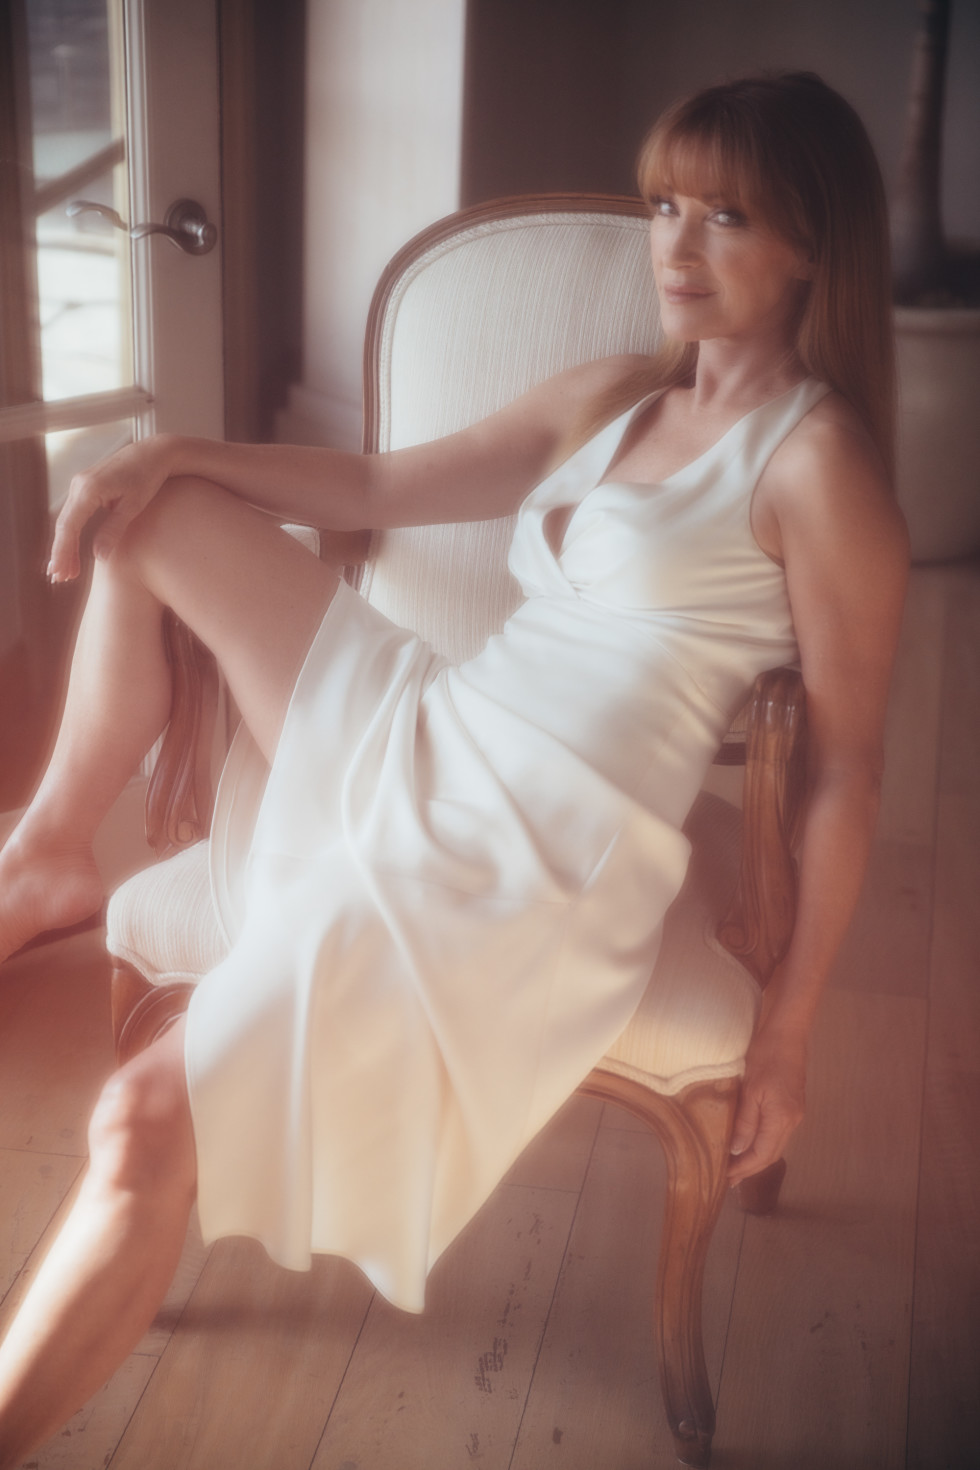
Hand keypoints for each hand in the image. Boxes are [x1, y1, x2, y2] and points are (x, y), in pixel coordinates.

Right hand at [47, 434, 179, 582]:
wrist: (153, 452)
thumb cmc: (148, 478)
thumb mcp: (134, 506)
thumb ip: (114, 530)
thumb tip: (99, 557)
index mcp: (89, 489)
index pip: (70, 526)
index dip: (64, 551)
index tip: (60, 572)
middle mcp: (79, 484)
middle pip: (64, 525)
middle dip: (60, 553)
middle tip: (58, 578)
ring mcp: (80, 484)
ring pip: (67, 520)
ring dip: (65, 546)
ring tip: (65, 572)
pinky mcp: (85, 486)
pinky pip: (74, 514)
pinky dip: (71, 534)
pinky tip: (72, 551)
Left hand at [727, 1021, 806, 1186]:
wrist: (787, 1033)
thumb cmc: (766, 1056)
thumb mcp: (751, 1089)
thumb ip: (745, 1122)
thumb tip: (737, 1151)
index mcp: (782, 1119)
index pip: (762, 1155)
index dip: (743, 1168)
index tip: (724, 1178)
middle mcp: (792, 1121)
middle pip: (770, 1154)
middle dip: (749, 1168)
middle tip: (728, 1179)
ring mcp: (794, 1113)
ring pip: (775, 1145)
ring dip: (756, 1158)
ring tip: (735, 1167)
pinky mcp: (792, 1105)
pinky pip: (776, 1133)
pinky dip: (762, 1144)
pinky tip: (749, 1144)